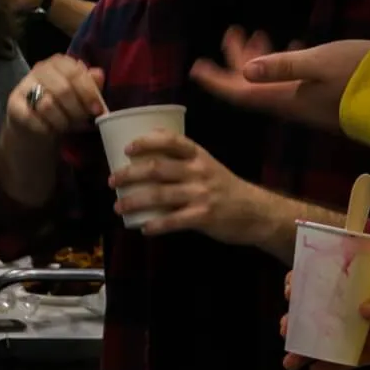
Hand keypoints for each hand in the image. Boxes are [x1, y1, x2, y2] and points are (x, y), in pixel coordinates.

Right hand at [8, 56, 107, 140]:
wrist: (35, 125)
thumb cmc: (63, 107)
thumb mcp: (81, 96)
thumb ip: (91, 85)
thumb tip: (98, 75)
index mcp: (59, 62)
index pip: (76, 73)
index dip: (89, 92)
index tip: (98, 110)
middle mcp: (40, 69)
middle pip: (63, 90)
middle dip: (77, 110)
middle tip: (82, 121)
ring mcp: (24, 86)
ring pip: (48, 105)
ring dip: (62, 121)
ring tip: (66, 125)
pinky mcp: (14, 105)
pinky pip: (33, 119)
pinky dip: (46, 128)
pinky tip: (50, 129)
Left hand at [109, 131, 267, 245]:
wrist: (257, 212)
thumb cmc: (224, 186)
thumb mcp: (207, 165)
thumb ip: (181, 158)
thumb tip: (145, 152)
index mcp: (198, 156)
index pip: (171, 141)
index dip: (146, 142)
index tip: (127, 149)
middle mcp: (198, 171)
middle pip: (157, 168)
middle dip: (129, 174)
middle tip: (112, 182)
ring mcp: (202, 194)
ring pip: (160, 195)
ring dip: (134, 201)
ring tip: (118, 206)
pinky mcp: (204, 216)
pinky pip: (174, 221)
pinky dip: (156, 225)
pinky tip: (143, 228)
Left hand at [191, 31, 369, 134]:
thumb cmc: (360, 76)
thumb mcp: (319, 64)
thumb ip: (282, 67)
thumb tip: (245, 70)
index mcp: (284, 98)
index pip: (240, 92)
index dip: (216, 80)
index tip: (196, 67)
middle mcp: (292, 103)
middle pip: (253, 84)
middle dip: (237, 59)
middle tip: (232, 31)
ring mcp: (310, 102)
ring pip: (274, 80)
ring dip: (262, 58)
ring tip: (258, 33)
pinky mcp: (327, 96)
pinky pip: (295, 79)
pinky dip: (286, 61)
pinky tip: (293, 45)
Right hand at [281, 267, 369, 369]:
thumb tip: (364, 311)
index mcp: (357, 284)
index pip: (321, 279)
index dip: (301, 284)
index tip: (290, 293)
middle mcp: (352, 307)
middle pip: (317, 313)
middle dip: (297, 322)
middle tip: (286, 331)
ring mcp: (361, 331)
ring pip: (328, 340)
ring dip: (308, 349)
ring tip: (290, 361)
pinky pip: (348, 361)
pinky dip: (332, 367)